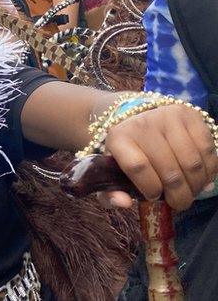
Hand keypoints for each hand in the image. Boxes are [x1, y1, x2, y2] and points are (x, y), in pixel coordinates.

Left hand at [102, 104, 217, 209]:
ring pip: (192, 163)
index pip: (137, 167)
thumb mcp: (111, 171)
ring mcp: (169, 117)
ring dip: (196, 185)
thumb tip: (124, 202)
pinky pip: (208, 151)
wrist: (139, 117)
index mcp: (119, 138)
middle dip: (179, 195)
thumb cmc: (129, 151)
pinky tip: (201, 178)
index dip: (150, 188)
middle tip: (180, 203)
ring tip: (192, 192)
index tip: (154, 197)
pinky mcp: (191, 116)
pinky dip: (209, 171)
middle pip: (169, 170)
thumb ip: (112, 192)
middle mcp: (143, 124)